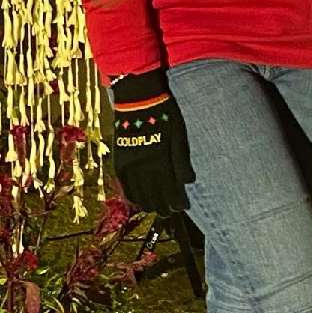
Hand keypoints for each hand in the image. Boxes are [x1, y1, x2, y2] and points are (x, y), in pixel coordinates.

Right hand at [111, 69, 194, 215]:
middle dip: (164, 207)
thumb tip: (189, 182)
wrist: (138, 100)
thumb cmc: (164, 115)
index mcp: (161, 161)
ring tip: (156, 209)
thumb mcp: (179, 135)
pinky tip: (138, 200)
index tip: (183, 207)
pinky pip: (125, 185)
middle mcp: (144, 167)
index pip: (170, 190)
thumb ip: (182, 161)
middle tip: (170, 212)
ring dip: (148, 204)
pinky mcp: (120, 161)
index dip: (177, 202)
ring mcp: (130, 165)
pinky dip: (132, 196)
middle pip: (155, 196)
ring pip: (139, 194)